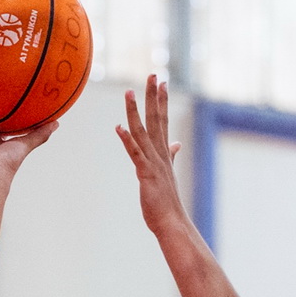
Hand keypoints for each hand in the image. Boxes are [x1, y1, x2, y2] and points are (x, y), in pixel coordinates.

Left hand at [115, 75, 186, 231]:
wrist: (172, 222)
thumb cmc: (167, 201)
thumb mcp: (168, 173)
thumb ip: (172, 155)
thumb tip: (177, 143)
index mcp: (164, 153)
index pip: (164, 121)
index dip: (162, 101)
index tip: (162, 82)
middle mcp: (160, 154)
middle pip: (156, 119)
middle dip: (153, 96)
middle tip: (153, 74)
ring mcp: (153, 163)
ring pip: (143, 132)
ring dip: (135, 111)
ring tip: (128, 92)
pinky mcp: (146, 174)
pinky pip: (135, 154)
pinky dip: (127, 140)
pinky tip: (118, 127)